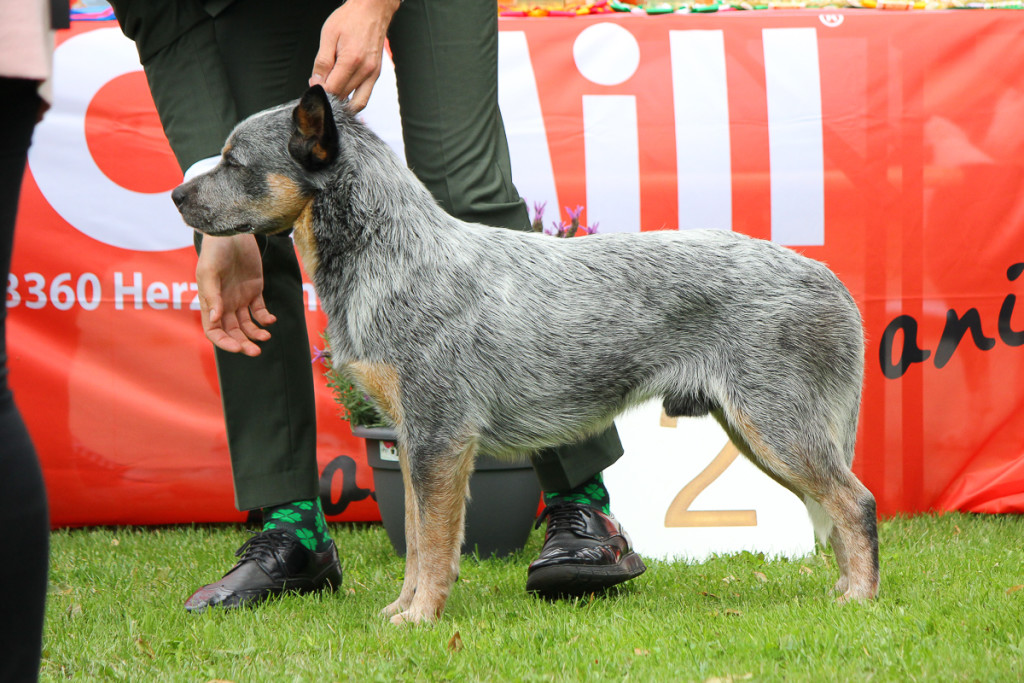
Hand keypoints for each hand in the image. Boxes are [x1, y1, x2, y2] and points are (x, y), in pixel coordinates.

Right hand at [195, 234, 276, 356]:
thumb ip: (212, 296)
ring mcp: (240, 298)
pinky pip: (260, 310)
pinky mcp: (254, 290)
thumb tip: (214, 319)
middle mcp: (224, 304)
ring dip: (256, 334)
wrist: (233, 231)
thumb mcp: (209, 271)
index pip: (214, 331)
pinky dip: (266, 318)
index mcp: (209, 302)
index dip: (224, 343)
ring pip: (248, 324)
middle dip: (243, 343)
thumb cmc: (215, 250)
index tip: (238, 348)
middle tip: (256, 351)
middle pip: (233, 332)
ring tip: (266, 336)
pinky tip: (271, 320)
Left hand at [309, 0, 400, 111]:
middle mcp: (365, 70)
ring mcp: (373, 74)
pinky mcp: (376, 75)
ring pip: (355, 102)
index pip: (332, 89)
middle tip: (320, 84)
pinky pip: (364, 98)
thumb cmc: (350, 19)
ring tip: (331, 89)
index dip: (320, 91)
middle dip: (328, 95)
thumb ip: (322, 63)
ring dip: (341, 100)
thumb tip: (316, 83)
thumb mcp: (328, 36)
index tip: (313, 85)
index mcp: (351, 60)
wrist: (372, 10)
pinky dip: (352, 101)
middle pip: (343, 96)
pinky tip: (343, 93)